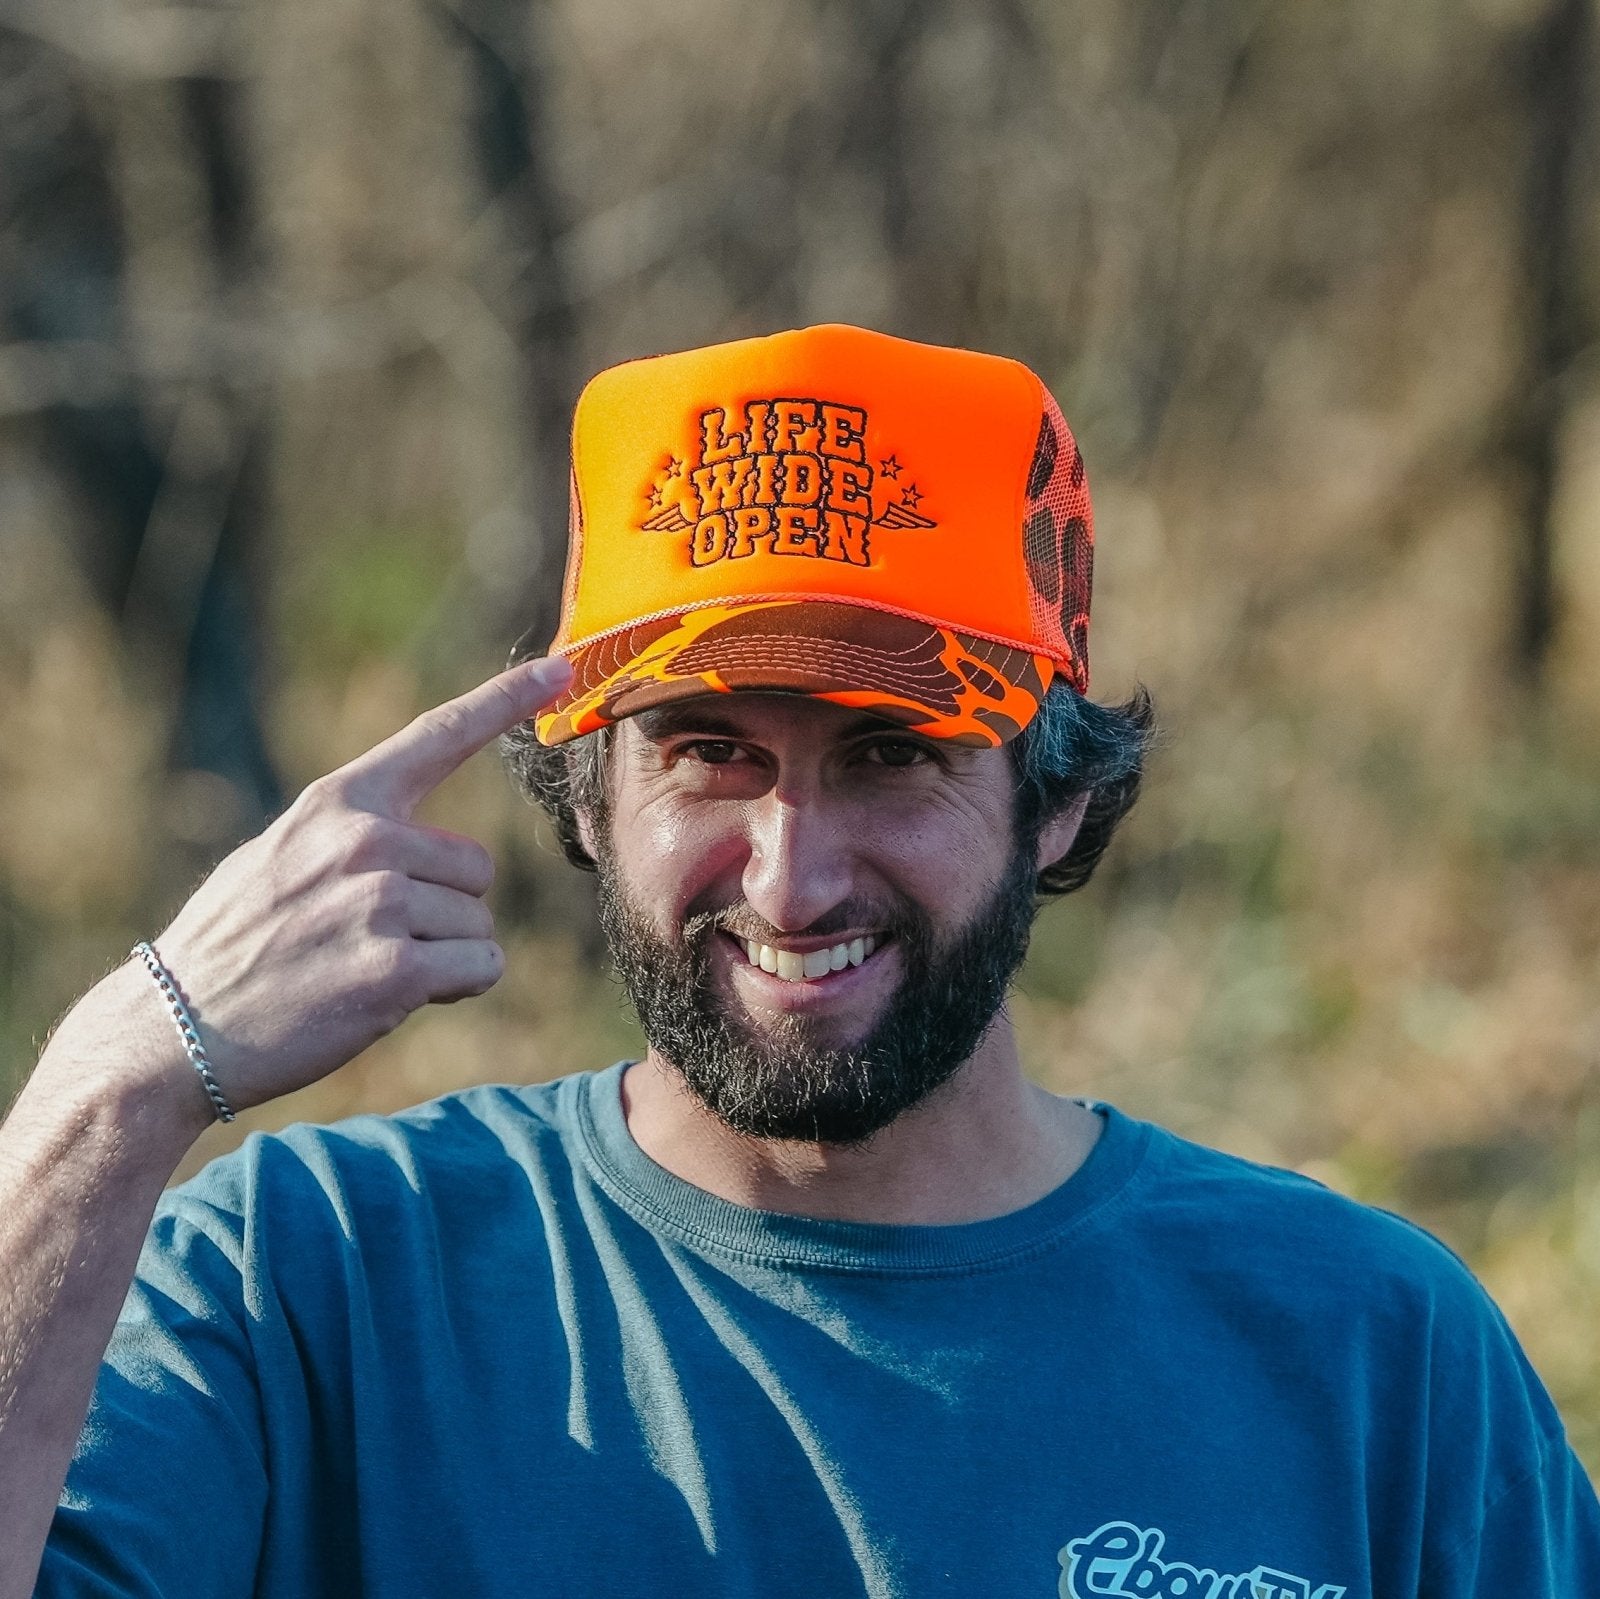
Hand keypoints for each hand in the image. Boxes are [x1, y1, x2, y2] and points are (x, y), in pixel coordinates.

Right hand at [141, 656, 572, 1112]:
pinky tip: (387, 998)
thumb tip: (431, 845)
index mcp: (338, 802)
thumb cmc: (236, 946)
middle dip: (442, 909)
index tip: (559, 669)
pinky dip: (455, 988)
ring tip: (361, 969)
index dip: (505, 699)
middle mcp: (363, 839)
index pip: (437, 736)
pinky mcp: (395, 968)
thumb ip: (355, 836)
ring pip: (478, 924)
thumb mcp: (282, 857)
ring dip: (442, 956)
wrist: (178, 1030)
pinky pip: (482, 966)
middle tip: (365, 939)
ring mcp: (380, 901)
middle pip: (476, 867)